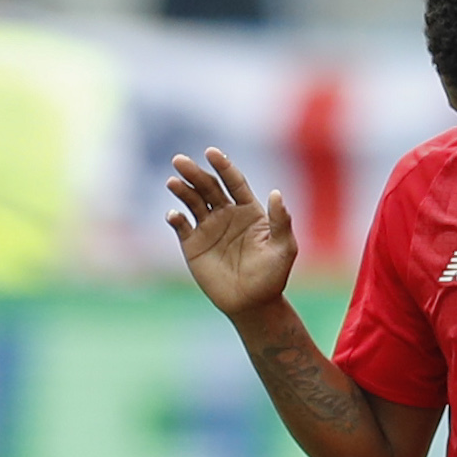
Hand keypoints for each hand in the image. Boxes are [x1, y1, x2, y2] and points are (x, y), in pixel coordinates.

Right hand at [167, 148, 298, 318]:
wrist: (252, 304)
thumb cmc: (272, 276)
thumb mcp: (283, 248)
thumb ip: (281, 221)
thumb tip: (276, 193)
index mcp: (248, 210)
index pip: (233, 181)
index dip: (223, 166)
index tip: (211, 152)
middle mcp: (226, 214)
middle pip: (207, 187)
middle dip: (194, 173)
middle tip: (180, 161)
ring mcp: (208, 228)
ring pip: (191, 202)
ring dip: (181, 191)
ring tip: (172, 182)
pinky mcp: (192, 245)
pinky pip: (181, 226)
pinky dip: (175, 219)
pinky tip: (174, 215)